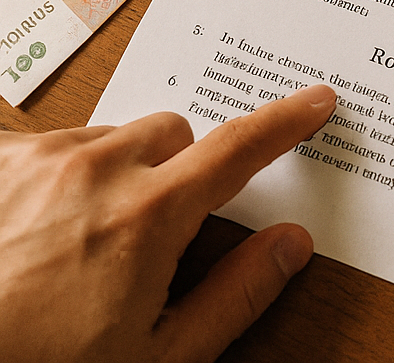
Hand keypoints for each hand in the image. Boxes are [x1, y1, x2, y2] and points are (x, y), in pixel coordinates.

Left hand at [0, 84, 335, 362]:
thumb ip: (235, 294)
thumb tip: (292, 244)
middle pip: (172, 134)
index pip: (240, 148)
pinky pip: (51, 142)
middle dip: (177, 169)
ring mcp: (40, 158)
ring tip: (79, 239)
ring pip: (110, 137)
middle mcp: (97, 169)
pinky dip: (59, 172)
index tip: (314, 101)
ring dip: (114, 171)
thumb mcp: (156, 360)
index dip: (286, 121)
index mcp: (149, 215)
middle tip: (152, 230)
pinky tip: (35, 224)